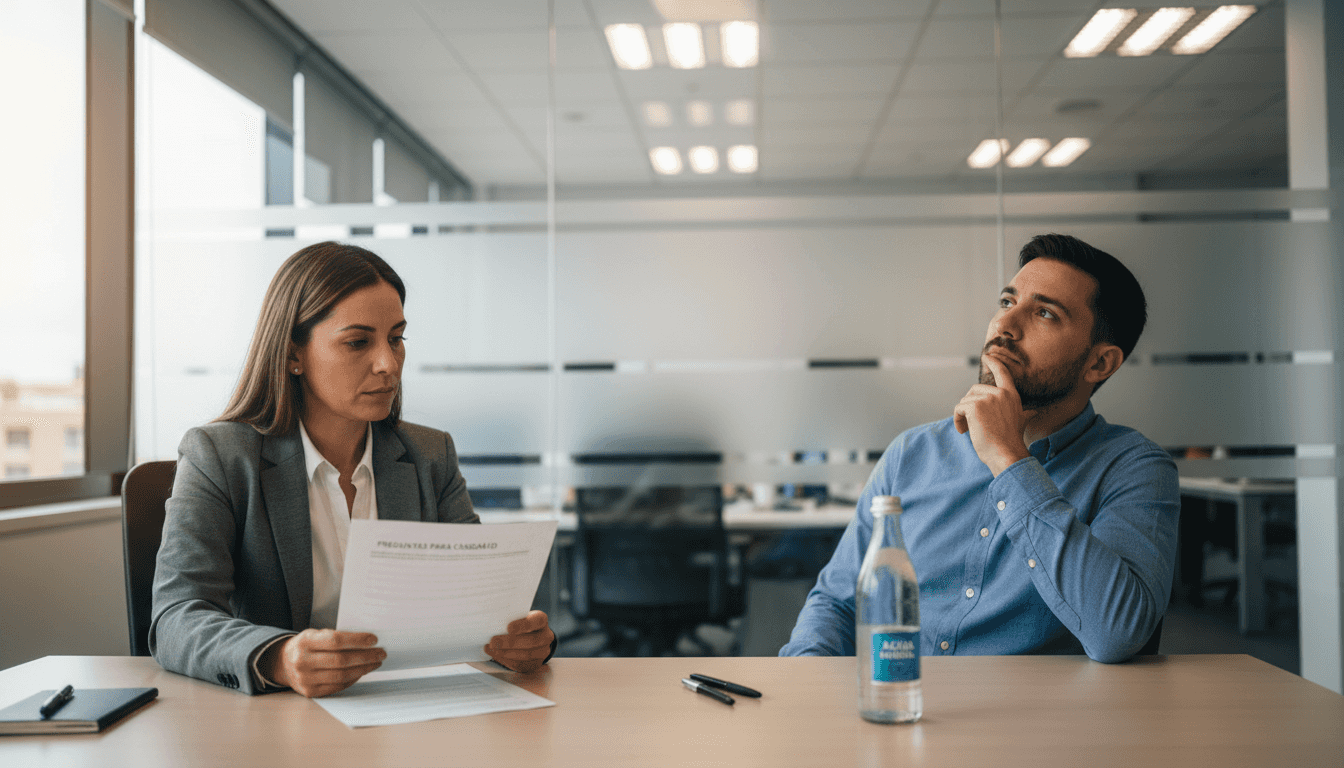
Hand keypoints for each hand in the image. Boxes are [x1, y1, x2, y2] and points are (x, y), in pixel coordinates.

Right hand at [259, 628, 384, 697]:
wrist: (283, 663)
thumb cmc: (306, 645)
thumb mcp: (315, 634)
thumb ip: (336, 636)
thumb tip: (367, 641)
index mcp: (305, 641)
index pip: (335, 640)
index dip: (357, 640)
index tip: (374, 639)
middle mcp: (302, 661)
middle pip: (341, 660)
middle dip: (365, 656)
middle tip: (381, 653)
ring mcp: (305, 679)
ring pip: (341, 675)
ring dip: (363, 669)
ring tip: (375, 663)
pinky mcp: (310, 692)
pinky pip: (337, 686)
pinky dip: (353, 679)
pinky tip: (361, 671)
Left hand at [484, 610, 554, 672]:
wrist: (529, 638)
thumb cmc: (519, 624)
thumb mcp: (517, 617)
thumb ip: (509, 619)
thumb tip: (494, 624)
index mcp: (541, 620)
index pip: (537, 621)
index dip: (523, 625)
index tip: (509, 628)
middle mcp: (546, 636)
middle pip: (532, 641)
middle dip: (510, 642)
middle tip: (493, 641)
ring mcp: (542, 652)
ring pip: (526, 655)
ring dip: (506, 653)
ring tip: (492, 649)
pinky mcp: (535, 664)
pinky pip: (521, 664)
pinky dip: (506, 660)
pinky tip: (495, 654)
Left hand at [953, 354, 1034, 475]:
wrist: (1005, 453)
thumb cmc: (1010, 441)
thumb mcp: (1020, 422)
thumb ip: (1024, 414)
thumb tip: (1034, 412)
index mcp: (1011, 395)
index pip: (1003, 373)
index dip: (994, 363)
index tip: (986, 356)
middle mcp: (1000, 394)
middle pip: (974, 390)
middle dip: (969, 406)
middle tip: (971, 425)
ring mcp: (987, 399)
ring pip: (965, 401)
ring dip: (962, 416)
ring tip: (968, 430)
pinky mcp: (975, 406)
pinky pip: (959, 408)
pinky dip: (957, 419)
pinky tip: (963, 431)